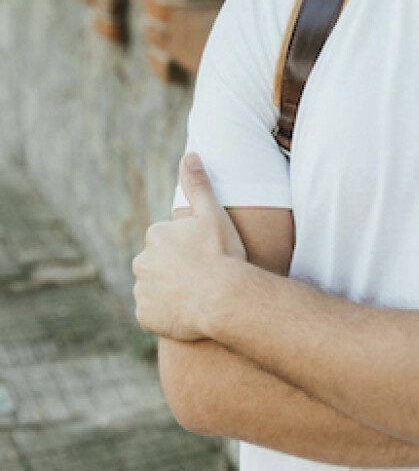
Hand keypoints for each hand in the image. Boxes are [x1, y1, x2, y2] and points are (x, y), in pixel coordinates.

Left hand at [131, 153, 246, 341]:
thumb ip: (198, 185)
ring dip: (170, 292)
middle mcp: (141, 262)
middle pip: (159, 265)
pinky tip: (187, 312)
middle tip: (204, 277)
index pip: (168, 241)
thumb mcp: (212, 214)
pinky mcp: (144, 317)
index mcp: (156, 235)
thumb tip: (190, 154)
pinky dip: (166, 314)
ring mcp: (142, 291)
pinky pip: (154, 314)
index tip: (207, 256)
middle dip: (176, 270)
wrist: (224, 297)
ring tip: (198, 296)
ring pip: (155, 289)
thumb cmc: (222, 254)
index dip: (190, 249)